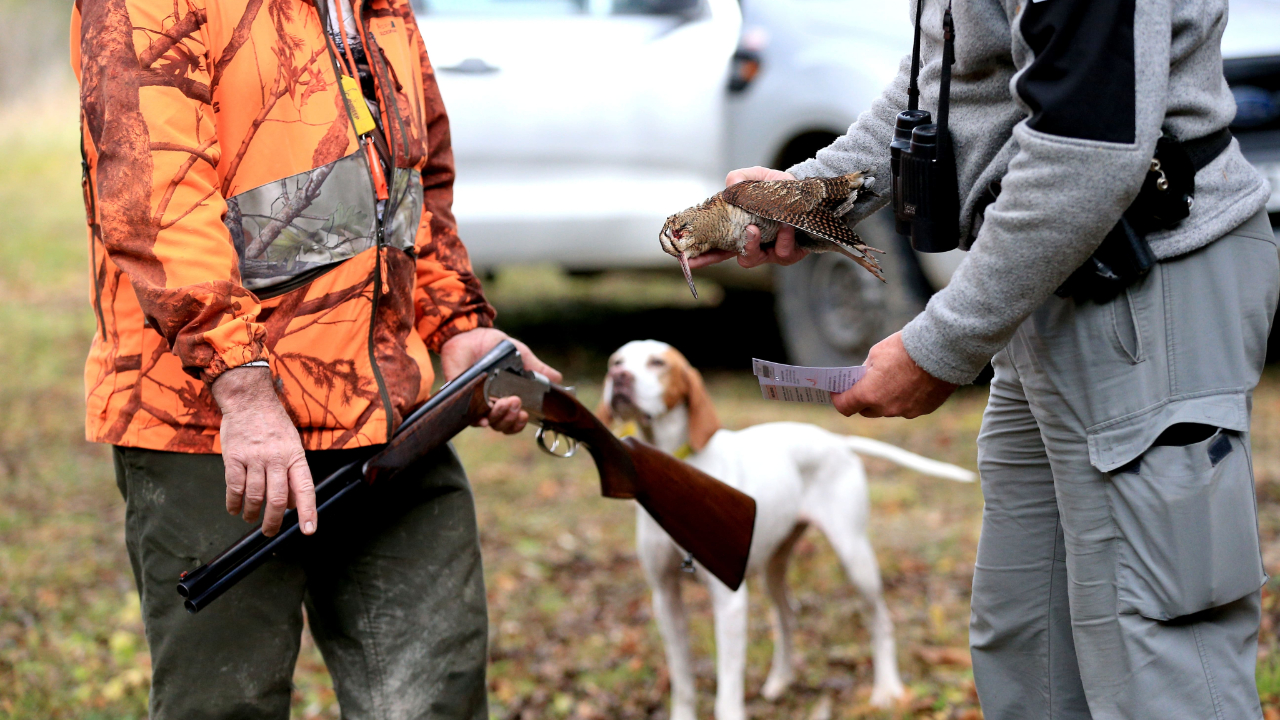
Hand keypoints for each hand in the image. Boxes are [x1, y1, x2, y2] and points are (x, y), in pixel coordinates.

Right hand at [212, 366, 315, 537]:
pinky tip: (235, 509)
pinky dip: (234, 503)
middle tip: (269, 532)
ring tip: (251, 518)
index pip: (305, 488)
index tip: (308, 530)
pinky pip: (234, 487)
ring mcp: (254, 458)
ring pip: (254, 496)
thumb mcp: (292, 445)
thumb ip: (292, 473)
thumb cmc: (273, 425)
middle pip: (277, 499)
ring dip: (252, 513)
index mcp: (295, 456)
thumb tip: (292, 503)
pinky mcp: (234, 457)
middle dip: (273, 521)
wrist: (249, 400)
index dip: (308, 511)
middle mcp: (277, 458)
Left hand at [439, 328, 562, 434]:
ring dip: (500, 417)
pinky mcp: (460, 396)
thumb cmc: (494, 346)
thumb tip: (559, 380)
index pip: (513, 421)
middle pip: (502, 425)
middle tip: (516, 402)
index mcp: (505, 397)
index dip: (519, 423)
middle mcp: (490, 403)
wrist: (470, 332)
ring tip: (505, 402)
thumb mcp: (521, 356)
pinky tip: (484, 418)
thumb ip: (538, 369)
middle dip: (511, 419)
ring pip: (488, 423)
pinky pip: (468, 416)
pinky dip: (478, 420)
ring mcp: (474, 401)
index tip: (525, 414)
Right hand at [688, 167, 808, 269]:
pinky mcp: (788, 254)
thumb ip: (741, 177)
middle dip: (717, 257)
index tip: (686, 258)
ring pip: (752, 259)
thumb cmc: (779, 188)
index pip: (714, 247)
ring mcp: (768, 252)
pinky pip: (781, 253)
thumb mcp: (757, 177)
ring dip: (752, 244)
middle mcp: (752, 244)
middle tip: (716, 243)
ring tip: (756, 229)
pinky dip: (782, 238)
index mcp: (738, 230)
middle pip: (727, 258)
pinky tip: (786, 225)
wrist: (808, 193)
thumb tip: (730, 185)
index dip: (700, 255)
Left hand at [833, 333, 958, 418]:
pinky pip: (908, 407)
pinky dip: (905, 398)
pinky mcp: (923, 410)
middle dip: (863, 399)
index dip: (838, 399)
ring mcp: (906, 411)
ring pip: (889, 409)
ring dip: (886, 399)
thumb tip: (865, 377)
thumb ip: (866, 370)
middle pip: (867, 410)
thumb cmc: (906, 348)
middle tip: (864, 385)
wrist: (942, 350)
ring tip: (892, 380)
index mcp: (869, 394)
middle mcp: (886, 408)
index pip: (845, 406)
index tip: (837, 392)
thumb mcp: (877, 353)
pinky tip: (911, 383)